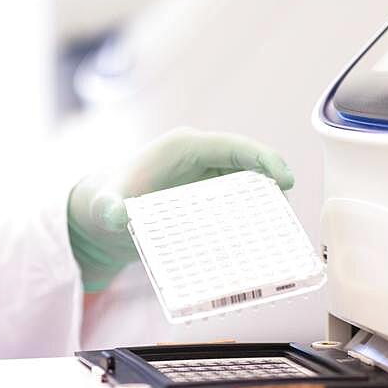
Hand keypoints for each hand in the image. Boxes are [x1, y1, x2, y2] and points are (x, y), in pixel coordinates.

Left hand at [67, 127, 293, 290]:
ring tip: (278, 233)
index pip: (233, 146)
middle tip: (286, 218)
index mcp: (183, 147)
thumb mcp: (105, 207)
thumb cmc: (105, 201)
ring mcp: (207, 176)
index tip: (286, 179)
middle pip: (248, 165)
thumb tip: (114, 215)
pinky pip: (239, 201)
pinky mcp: (210, 195)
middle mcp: (201, 156)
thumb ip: (109, 209)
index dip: (263, 158)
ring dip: (264, 204)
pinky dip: (252, 216)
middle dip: (271, 186)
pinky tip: (260, 241)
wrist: (102, 216)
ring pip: (248, 184)